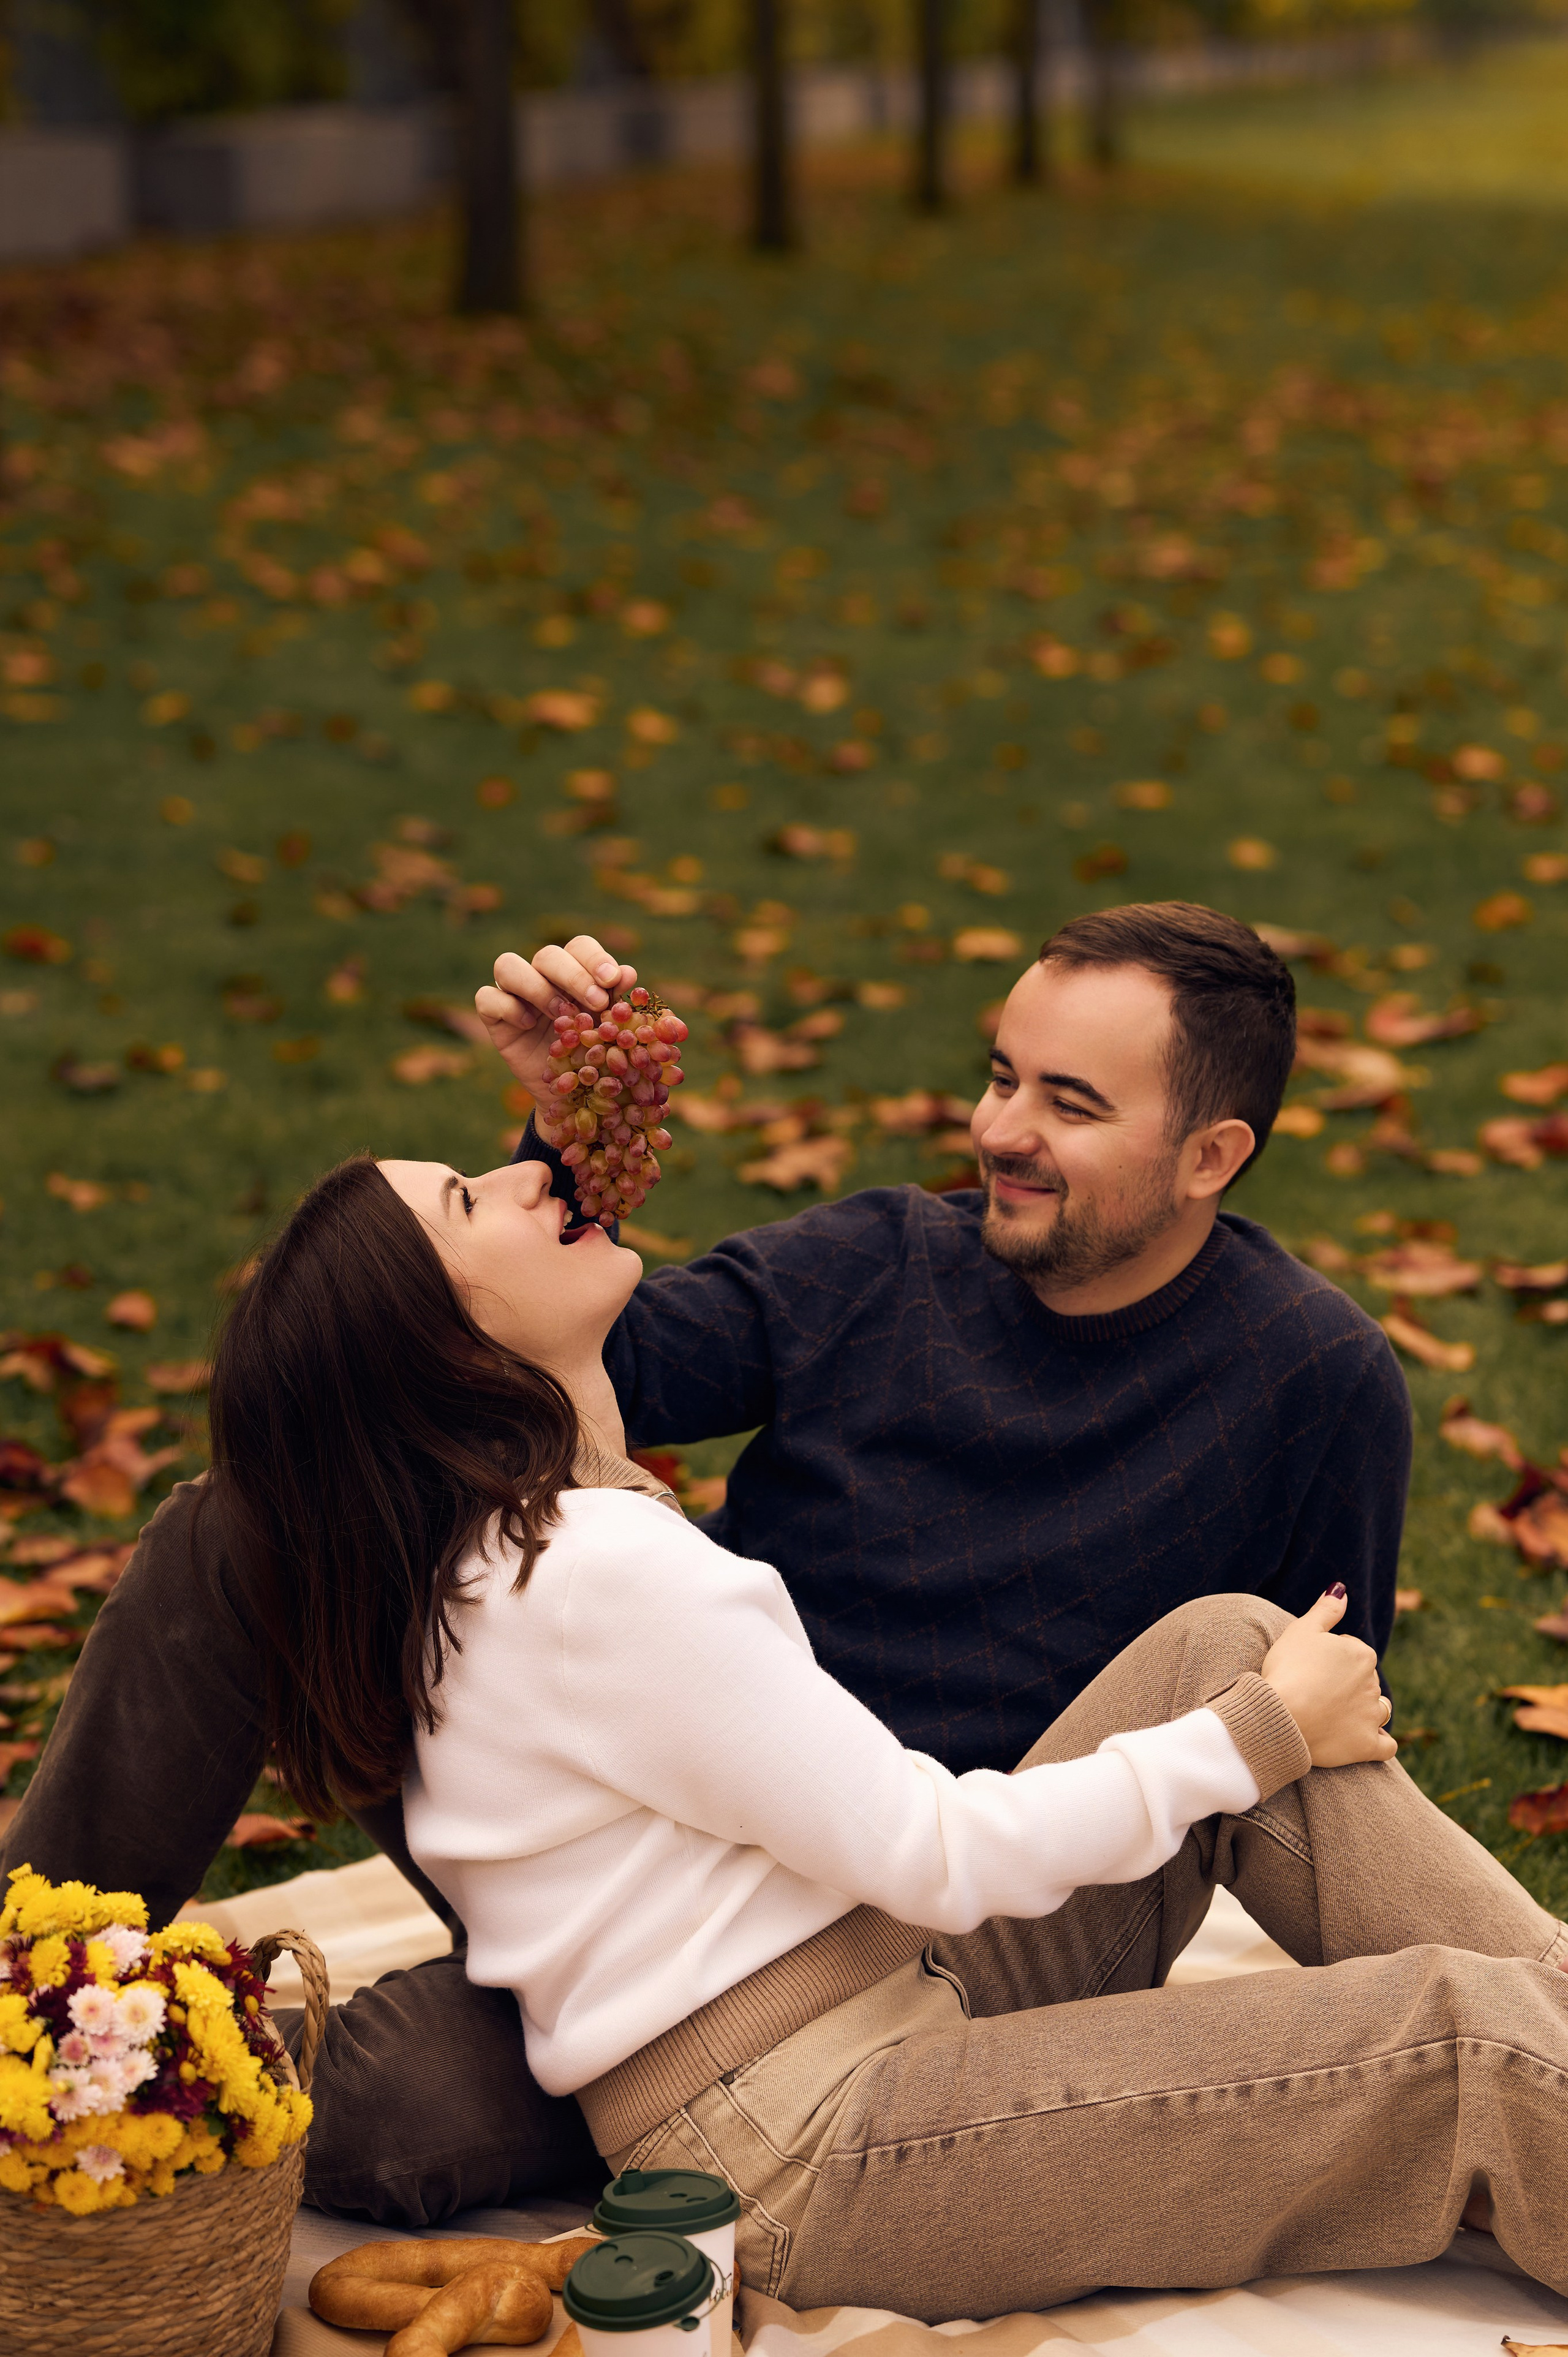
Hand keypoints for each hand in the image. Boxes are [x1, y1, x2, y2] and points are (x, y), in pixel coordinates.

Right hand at [475, 937, 638, 1112]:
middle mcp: (542, 976)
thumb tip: (628, 973)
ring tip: (560, 1014)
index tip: (613, 980)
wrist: (574, 1093)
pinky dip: (508, 1007)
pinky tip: (529, 1025)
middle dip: (574, 976)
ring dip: (537, 987)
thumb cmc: (595, 1055)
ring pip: (508, 965)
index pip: (579, 947)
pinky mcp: (493, 1016)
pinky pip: (486, 997)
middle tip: (596, 1003)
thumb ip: (618, 1002)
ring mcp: (514, 993)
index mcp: (574, 972)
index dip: (595, 958)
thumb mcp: (611, 1032)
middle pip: (548, 954)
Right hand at [1260, 1588, 1396, 1768]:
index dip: (1331, 1657)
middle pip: (1366, 1679)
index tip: (1311, 1666)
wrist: (1280, 1714)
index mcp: (1361, 1654)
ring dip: (1368, 1709)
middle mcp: (1373, 1684)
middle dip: (1349, 1683)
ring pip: (1380, 1709)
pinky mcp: (1366, 1745)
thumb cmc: (1287, 1668)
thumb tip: (1342, 1589)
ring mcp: (1371, 1716)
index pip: (1353, 1651)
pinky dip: (1380, 1743)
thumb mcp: (1301, 1629)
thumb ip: (1326, 1609)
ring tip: (1342, 1713)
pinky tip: (1367, 1741)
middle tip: (1318, 1690)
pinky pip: (1385, 1746)